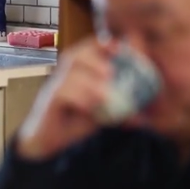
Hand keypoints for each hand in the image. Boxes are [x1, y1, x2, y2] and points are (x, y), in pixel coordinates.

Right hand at [14, 38, 115, 160]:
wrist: (47, 144)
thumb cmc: (72, 124)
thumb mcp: (99, 114)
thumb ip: (115, 110)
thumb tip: (142, 116)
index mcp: (76, 73)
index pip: (85, 50)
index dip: (100, 45)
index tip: (117, 46)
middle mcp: (62, 77)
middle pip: (73, 56)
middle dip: (93, 58)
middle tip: (110, 72)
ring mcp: (53, 88)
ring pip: (68, 75)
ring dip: (88, 81)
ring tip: (105, 94)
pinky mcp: (48, 103)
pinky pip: (61, 93)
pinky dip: (79, 97)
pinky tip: (91, 107)